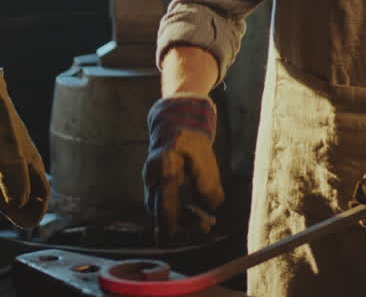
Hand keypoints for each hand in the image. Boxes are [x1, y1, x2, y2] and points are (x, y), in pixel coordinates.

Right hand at [142, 94, 224, 241]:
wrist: (176, 128)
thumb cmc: (191, 142)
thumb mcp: (204, 157)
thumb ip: (207, 181)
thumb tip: (212, 206)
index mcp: (164, 166)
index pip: (163, 196)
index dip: (166, 218)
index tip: (168, 237)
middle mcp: (153, 176)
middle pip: (162, 207)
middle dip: (183, 222)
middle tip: (207, 226)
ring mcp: (152, 183)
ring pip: (164, 209)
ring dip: (184, 219)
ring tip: (208, 223)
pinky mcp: (157, 188)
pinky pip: (167, 206)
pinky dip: (182, 213)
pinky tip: (199, 216)